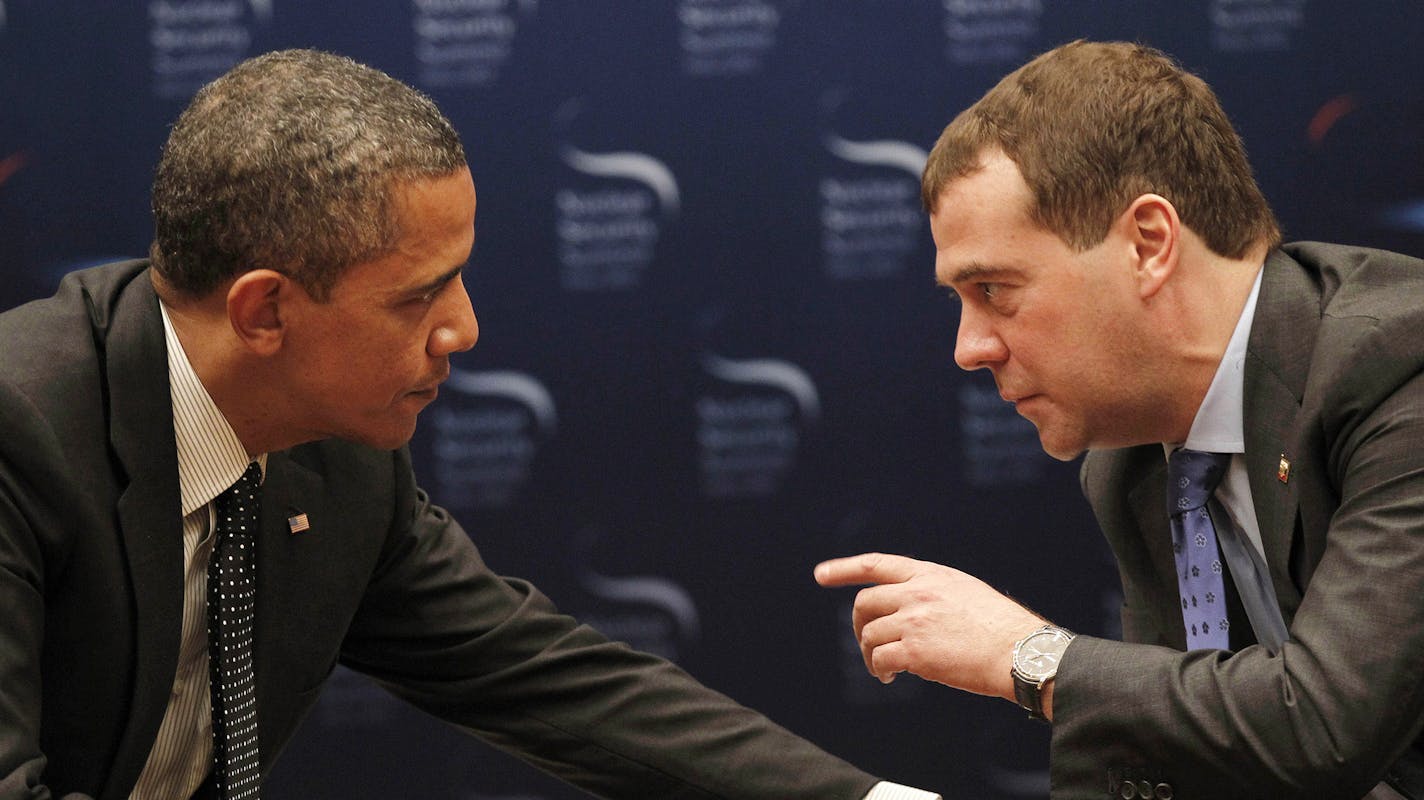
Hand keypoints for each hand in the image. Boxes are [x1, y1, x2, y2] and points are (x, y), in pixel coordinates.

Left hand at [814, 552, 1045, 699]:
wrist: (1020, 652)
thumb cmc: (1001, 629)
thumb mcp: (965, 593)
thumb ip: (933, 594)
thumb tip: (907, 611)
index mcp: (931, 575)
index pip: (877, 564)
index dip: (845, 568)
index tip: (821, 575)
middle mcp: (918, 592)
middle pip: (865, 603)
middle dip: (859, 625)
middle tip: (866, 644)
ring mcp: (914, 620)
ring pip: (870, 635)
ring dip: (871, 655)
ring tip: (885, 670)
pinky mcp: (914, 651)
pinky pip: (880, 659)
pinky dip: (880, 670)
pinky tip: (890, 677)